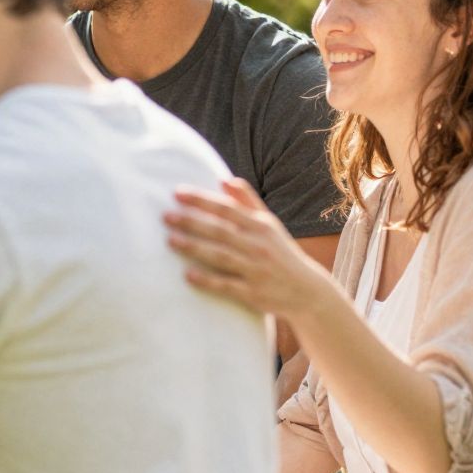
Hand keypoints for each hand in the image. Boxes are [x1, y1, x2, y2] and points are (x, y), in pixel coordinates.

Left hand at [166, 179, 334, 322]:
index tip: (177, 193)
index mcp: (261, 226)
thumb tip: (224, 179)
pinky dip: (208, 280)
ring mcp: (256, 270)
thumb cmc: (281, 253)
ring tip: (170, 240)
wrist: (307, 292)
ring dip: (196, 248)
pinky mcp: (253, 293)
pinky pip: (227, 285)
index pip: (228, 209)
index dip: (202, 200)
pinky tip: (187, 275)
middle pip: (221, 231)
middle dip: (193, 222)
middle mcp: (259, 246)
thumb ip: (247, 201)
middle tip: (165, 216)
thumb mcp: (269, 225)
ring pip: (222, 256)